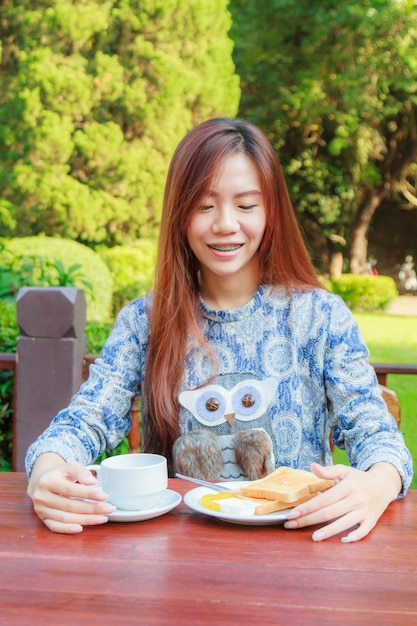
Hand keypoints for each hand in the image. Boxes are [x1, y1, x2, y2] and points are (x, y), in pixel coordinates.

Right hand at [27, 453, 115, 533]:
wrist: (41, 482)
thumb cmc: (59, 474)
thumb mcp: (69, 467)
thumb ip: (81, 472)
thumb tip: (92, 482)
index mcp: (48, 482)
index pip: (70, 490)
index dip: (88, 494)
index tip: (104, 496)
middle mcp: (42, 497)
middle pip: (70, 506)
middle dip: (91, 509)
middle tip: (109, 509)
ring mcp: (41, 510)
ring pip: (65, 518)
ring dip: (85, 520)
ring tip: (102, 518)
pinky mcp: (43, 519)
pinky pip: (55, 527)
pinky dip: (67, 529)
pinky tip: (81, 528)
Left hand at [284, 462, 401, 542]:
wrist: (383, 484)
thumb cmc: (358, 478)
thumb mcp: (344, 470)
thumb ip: (328, 471)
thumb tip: (312, 466)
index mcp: (347, 486)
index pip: (323, 499)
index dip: (307, 507)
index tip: (293, 513)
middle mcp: (356, 499)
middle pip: (329, 513)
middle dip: (309, 520)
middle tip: (292, 526)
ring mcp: (364, 511)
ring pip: (344, 523)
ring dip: (328, 532)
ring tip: (313, 538)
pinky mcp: (371, 520)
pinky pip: (364, 531)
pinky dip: (355, 536)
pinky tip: (343, 541)